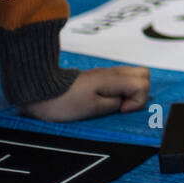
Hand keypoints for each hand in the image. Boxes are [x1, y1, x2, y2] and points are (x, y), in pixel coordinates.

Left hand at [19, 65, 149, 121]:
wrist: (40, 91)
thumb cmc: (63, 102)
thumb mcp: (92, 109)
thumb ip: (114, 104)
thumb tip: (124, 101)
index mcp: (112, 79)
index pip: (143, 84)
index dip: (137, 101)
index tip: (121, 110)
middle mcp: (112, 72)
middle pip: (144, 74)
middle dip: (139, 92)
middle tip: (123, 106)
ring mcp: (106, 73)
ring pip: (133, 75)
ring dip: (130, 91)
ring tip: (115, 104)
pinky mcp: (99, 77)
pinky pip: (121, 80)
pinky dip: (121, 90)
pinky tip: (107, 100)